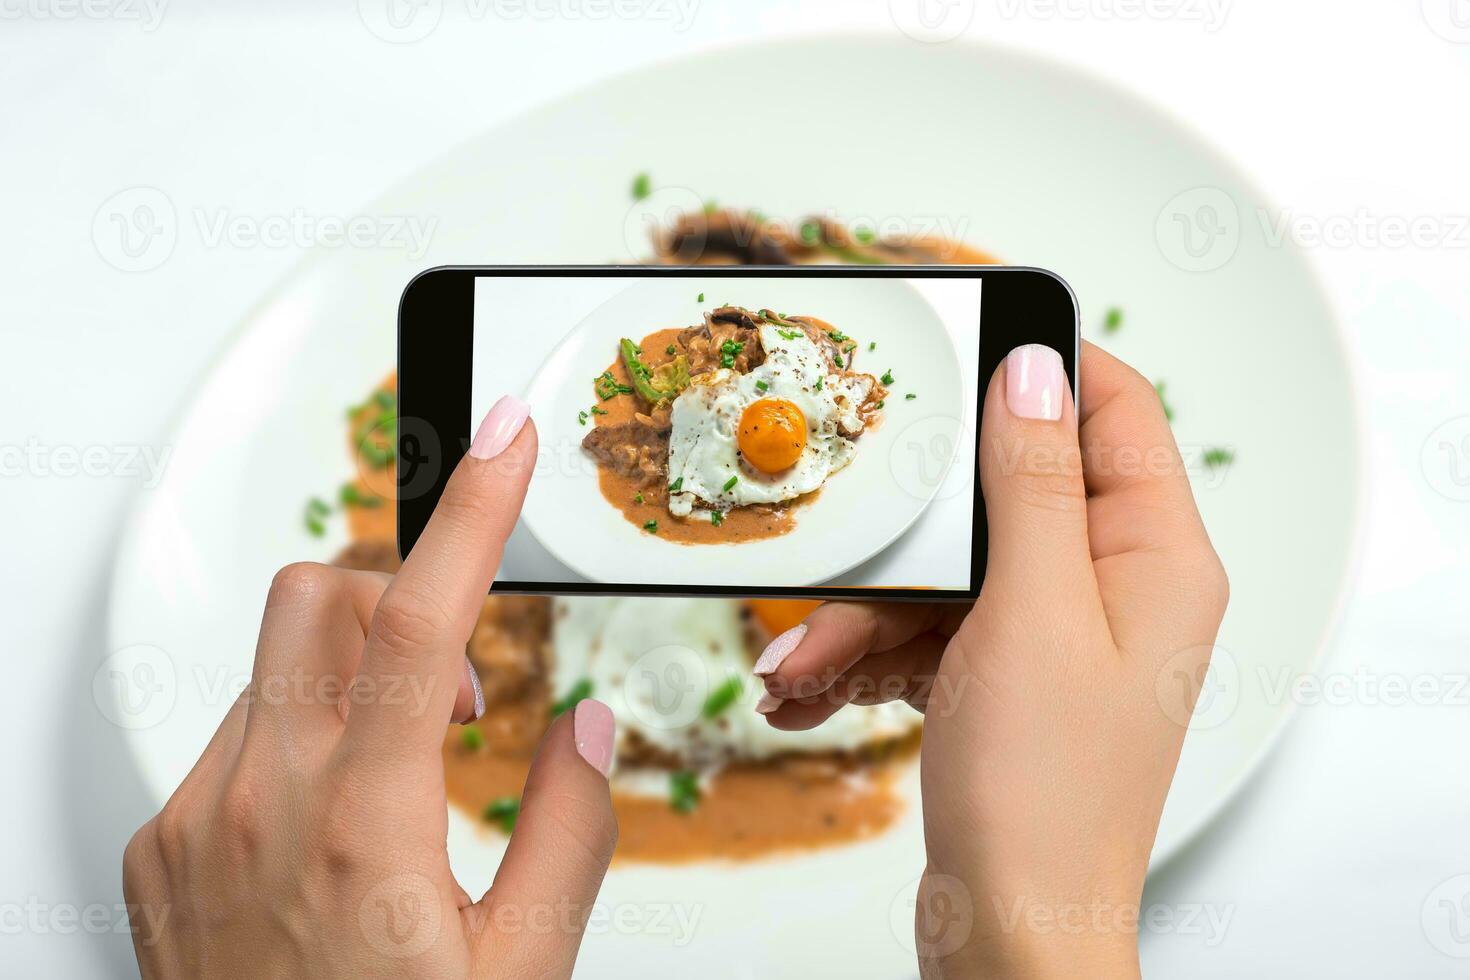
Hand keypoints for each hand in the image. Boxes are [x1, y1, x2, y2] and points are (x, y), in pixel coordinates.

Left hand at [123, 396, 619, 979]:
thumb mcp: (523, 971)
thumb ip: (571, 833)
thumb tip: (584, 729)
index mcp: (364, 828)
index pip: (426, 621)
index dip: (473, 510)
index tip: (506, 438)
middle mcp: (258, 806)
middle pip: (322, 599)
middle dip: (401, 602)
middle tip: (457, 689)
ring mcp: (193, 823)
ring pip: (275, 665)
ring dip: (352, 677)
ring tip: (398, 774)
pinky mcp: (157, 847)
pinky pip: (231, 736)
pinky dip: (296, 740)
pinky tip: (327, 827)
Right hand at [753, 342, 1228, 977]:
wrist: (1008, 932)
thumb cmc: (1045, 799)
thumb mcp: (1031, 615)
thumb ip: (1031, 484)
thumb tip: (1034, 370)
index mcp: (1154, 557)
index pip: (1111, 409)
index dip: (1038, 364)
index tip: (956, 337)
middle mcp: (1109, 586)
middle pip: (997, 497)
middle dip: (904, 536)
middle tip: (843, 548)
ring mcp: (1050, 635)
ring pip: (943, 572)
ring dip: (860, 615)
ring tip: (799, 665)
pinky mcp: (997, 677)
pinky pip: (922, 631)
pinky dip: (862, 655)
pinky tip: (808, 689)